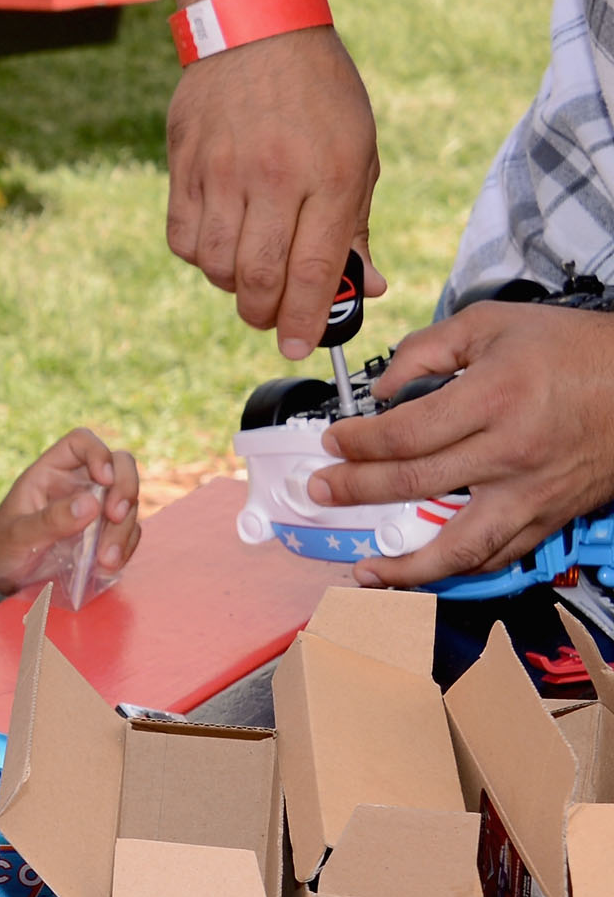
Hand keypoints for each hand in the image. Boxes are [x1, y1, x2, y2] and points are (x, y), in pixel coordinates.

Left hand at [0, 427, 140, 597]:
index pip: (81, 443)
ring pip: (127, 503)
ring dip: (123, 529)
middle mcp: (76, 486)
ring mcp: (93, 510)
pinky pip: (128, 533)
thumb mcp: (17, 536)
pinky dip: (124, 548)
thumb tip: (91, 504)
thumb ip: (50, 520)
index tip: (104, 479)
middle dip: (125, 489)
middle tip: (115, 517)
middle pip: (119, 467)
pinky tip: (106, 568)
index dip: (98, 452)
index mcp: (49, 473)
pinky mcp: (103, 535)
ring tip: (105, 561)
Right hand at [165, 26, 383, 356]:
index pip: (313, 268)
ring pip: (217, 263)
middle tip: (270, 320)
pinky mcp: (185, 166)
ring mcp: (221, 172)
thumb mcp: (358, 154)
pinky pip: (184, 237)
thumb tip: (366, 284)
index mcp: (328, 175)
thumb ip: (355, 224)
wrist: (257, 30)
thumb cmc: (319, 95)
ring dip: (233, 286)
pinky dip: (201, 256)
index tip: (299, 345)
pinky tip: (219, 245)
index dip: (305, 318)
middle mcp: (273, 177)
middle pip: (259, 276)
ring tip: (248, 277)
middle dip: (265, 314)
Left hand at [311, 302, 613, 587]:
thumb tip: (383, 387)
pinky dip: (459, 572)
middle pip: (414, 484)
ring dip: (404, 565)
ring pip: (460, 545)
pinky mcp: (550, 516)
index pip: (403, 434)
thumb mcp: (494, 322)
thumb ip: (427, 349)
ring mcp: (532, 492)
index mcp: (493, 399)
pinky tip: (426, 574)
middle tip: (321, 491)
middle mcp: (511, 452)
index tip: (333, 441)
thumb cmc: (576, 350)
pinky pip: (499, 556)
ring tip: (365, 569)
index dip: (357, 442)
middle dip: (355, 490)